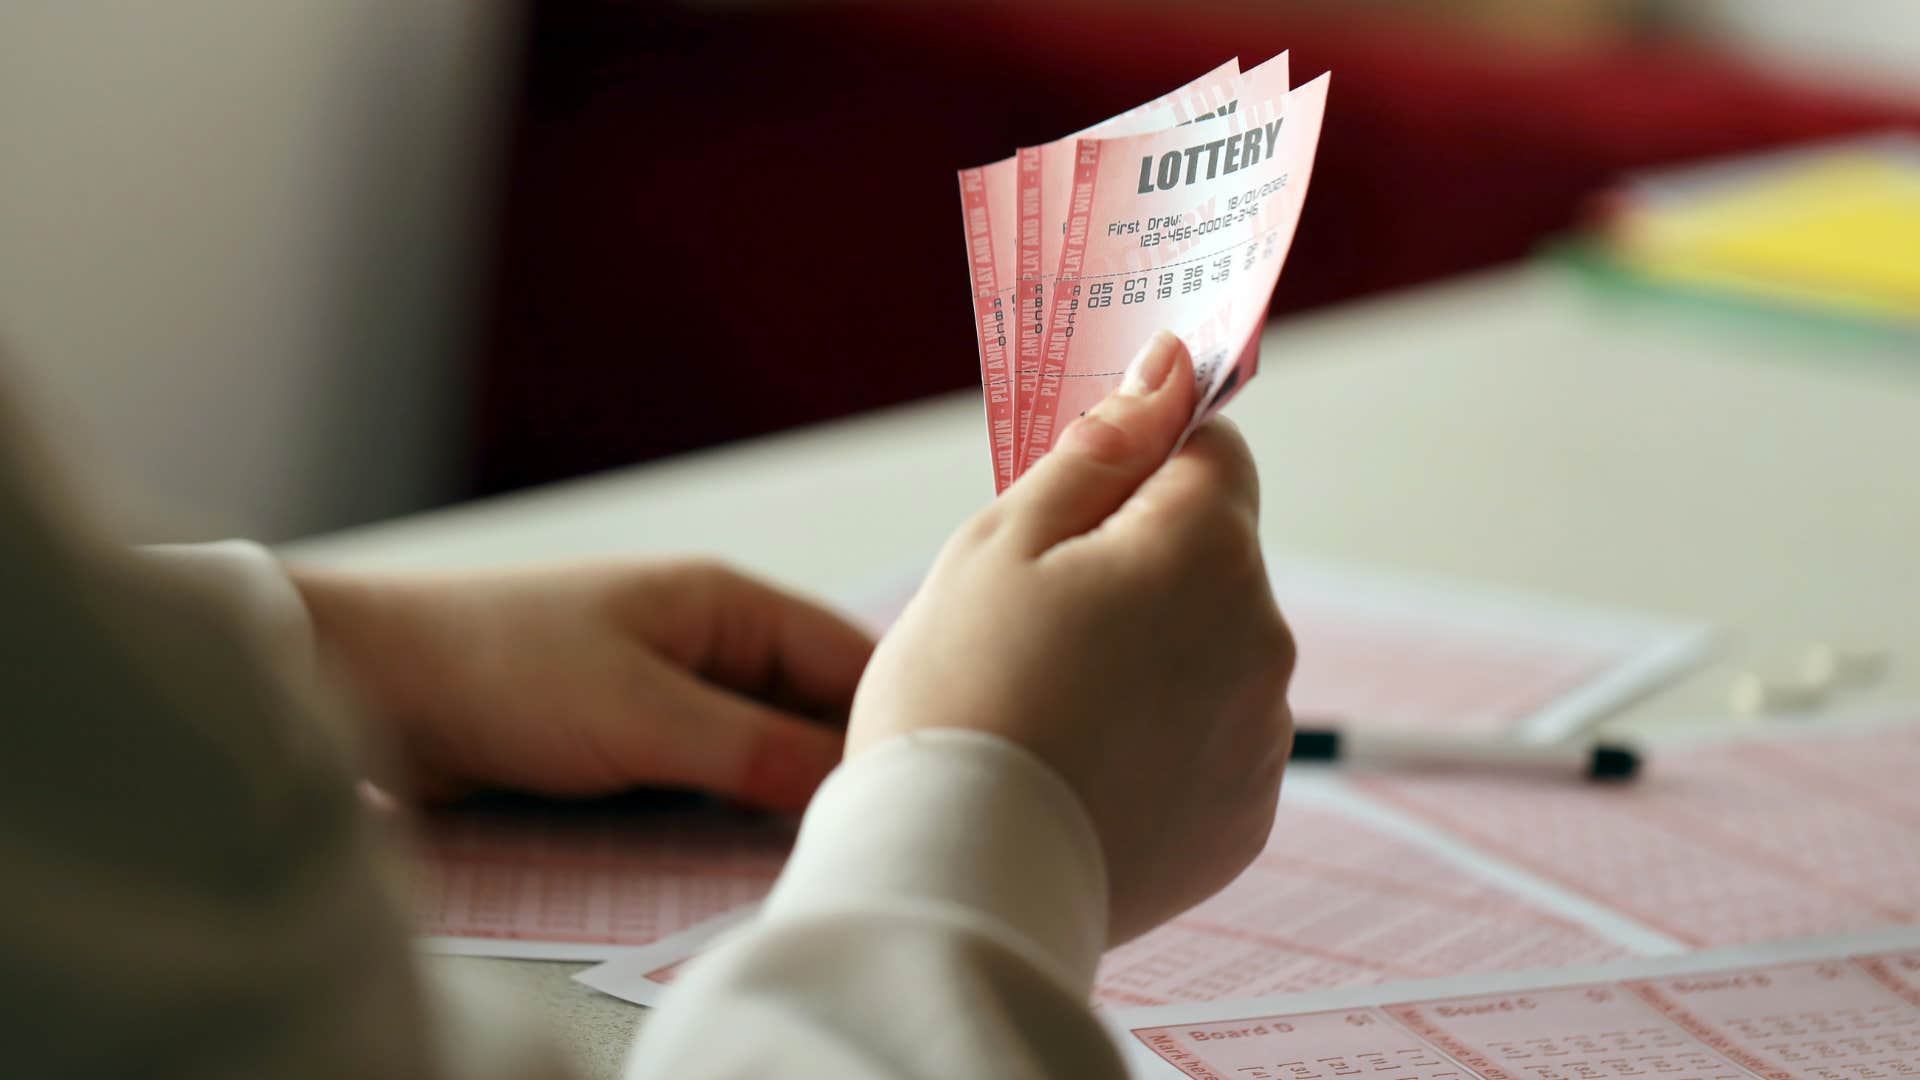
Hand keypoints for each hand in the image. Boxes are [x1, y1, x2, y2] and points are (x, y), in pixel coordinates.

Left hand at [290, 560, 873, 811]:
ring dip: (774, 794)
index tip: (920, 785)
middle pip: (806, 709)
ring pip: (755, 749)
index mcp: (724, 604)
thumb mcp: (642, 713)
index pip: (845, 658)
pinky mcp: (623, 738)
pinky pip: (700, 776)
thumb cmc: (503, 669)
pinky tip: (736, 849)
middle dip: (831, 766)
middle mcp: (705, 642)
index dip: (887, 718)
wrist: (372, 680)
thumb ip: (752, 749)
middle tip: (863, 831)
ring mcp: (664, 691)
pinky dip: (722, 808)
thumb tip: (848, 778)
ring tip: (807, 847)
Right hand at [848, 331, 1294, 943]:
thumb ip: (1097, 451)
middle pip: (1210, 559)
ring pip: (1210, 653)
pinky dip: (1160, 745)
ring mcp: (1260, 737)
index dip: (1142, 460)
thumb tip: (1166, 374)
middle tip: (1034, 624)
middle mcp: (1262, 639)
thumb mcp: (1000, 543)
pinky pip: (1209, 744)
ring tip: (1051, 711)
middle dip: (1138, 568)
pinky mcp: (1246, 819)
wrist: (957, 880)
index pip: (1212, 451)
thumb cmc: (960, 696)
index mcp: (1207, 551)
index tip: (1081, 499)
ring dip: (1152, 659)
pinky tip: (1083, 769)